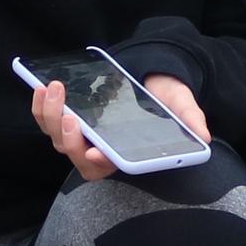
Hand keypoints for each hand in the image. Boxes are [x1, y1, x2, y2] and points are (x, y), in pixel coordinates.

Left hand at [32, 72, 205, 181]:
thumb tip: (203, 137)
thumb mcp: (181, 104)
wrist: (152, 79)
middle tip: (71, 116)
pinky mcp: (69, 120)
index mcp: (125, 154)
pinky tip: (43, 87)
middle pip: (76, 155)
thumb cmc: (165, 98)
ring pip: (58, 138)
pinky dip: (42, 107)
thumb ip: (189, 119)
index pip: (108, 167)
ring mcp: (82, 136)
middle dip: (69, 138)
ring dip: (51, 117)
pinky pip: (48, 121)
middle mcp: (100, 150)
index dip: (101, 161)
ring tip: (53, 90)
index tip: (97, 151)